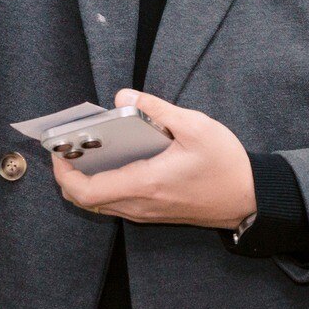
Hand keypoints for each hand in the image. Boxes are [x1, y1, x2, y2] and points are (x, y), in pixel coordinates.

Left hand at [51, 90, 256, 228]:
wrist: (249, 198)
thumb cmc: (225, 165)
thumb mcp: (195, 126)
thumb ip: (157, 109)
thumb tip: (124, 95)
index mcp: (145, 184)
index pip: (86, 191)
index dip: (63, 173)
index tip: (58, 150)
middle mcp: (139, 205)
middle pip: (86, 200)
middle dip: (69, 174)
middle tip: (69, 147)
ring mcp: (146, 212)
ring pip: (100, 203)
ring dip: (86, 179)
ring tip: (88, 149)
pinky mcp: (153, 212)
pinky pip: (116, 202)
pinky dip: (105, 183)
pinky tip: (115, 159)